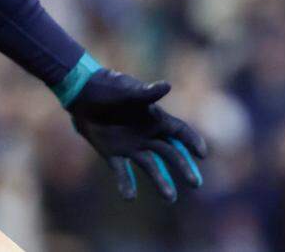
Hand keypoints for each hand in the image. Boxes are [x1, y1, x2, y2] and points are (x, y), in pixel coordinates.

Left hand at [67, 68, 207, 202]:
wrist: (82, 94)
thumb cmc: (109, 87)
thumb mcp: (128, 90)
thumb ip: (146, 92)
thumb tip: (166, 85)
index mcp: (156, 119)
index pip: (180, 132)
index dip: (192, 141)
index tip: (202, 153)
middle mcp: (148, 136)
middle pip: (171, 153)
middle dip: (183, 167)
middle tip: (195, 183)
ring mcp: (132, 146)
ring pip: (151, 166)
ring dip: (161, 182)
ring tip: (170, 197)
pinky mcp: (114, 154)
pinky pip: (122, 171)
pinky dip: (126, 184)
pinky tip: (129, 196)